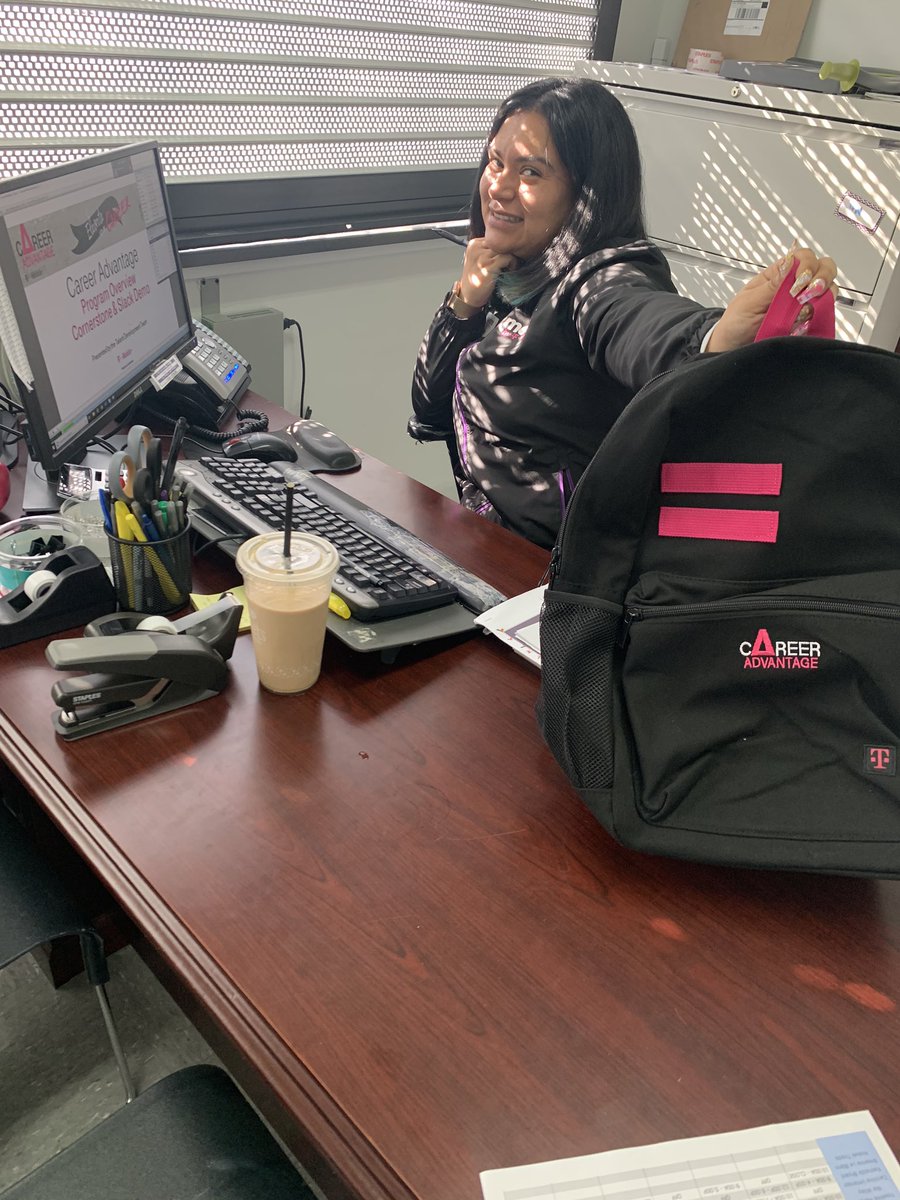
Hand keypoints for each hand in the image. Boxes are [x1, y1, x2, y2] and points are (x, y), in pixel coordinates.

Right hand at [456, 237, 516, 309]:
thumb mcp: (479, 260)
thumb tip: (507, 243)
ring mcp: (482, 257)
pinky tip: (510, 270)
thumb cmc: (476, 279)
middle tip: (509, 263)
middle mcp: (476, 248)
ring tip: (509, 267)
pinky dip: (512, 263)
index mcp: (473, 244)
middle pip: (500, 241)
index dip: (502, 247)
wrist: (469, 296)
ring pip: (505, 248)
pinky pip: (508, 257)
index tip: (504, 258)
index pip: (494, 238)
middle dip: (507, 252)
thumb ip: (489, 250)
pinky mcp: (488, 266)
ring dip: (511, 258)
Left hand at [707, 246, 837, 352]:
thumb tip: (789, 262)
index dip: (807, 264)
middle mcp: (794, 286)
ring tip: (802, 311)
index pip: (804, 256)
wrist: (733, 349)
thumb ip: (772, 285)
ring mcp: (803, 304)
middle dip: (822, 278)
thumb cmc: (736, 323)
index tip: (799, 282)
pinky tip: (803, 323)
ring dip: (822, 298)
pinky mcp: (808, 322)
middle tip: (808, 293)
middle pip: (824, 268)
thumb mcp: (749, 302)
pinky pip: (824, 314)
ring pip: (829, 291)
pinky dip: (819, 317)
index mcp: (778, 275)